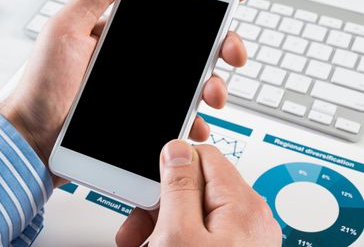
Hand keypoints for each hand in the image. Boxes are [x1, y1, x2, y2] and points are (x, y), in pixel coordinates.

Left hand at [0, 0, 250, 184]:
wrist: (33, 138)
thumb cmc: (40, 86)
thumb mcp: (64, 33)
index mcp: (122, 33)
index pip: (170, 10)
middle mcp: (137, 59)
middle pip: (193, 46)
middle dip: (223, 44)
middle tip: (232, 51)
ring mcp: (143, 90)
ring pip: (192, 83)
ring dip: (213, 84)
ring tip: (211, 94)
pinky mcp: (143, 119)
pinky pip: (177, 118)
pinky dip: (193, 122)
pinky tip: (195, 125)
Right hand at [116, 140, 281, 246]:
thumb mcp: (180, 236)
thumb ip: (179, 186)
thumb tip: (177, 149)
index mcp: (240, 204)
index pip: (203, 156)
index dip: (171, 165)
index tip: (149, 185)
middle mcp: (248, 218)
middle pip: (195, 187)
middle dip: (160, 204)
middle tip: (137, 227)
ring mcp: (242, 239)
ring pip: (193, 212)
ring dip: (162, 225)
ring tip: (141, 245)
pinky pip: (201, 234)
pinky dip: (176, 240)